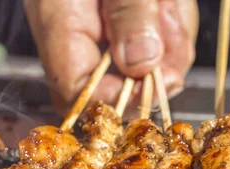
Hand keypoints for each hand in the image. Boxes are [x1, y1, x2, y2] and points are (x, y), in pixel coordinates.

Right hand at [24, 0, 198, 114]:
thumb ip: (130, 12)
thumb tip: (142, 65)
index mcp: (58, 23)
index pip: (76, 90)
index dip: (116, 98)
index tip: (156, 81)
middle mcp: (71, 35)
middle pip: (108, 86)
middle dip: (151, 71)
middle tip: (171, 36)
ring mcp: (95, 30)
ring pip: (135, 67)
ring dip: (167, 45)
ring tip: (168, 5)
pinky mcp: (117, 24)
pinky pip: (146, 44)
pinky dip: (168, 30)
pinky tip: (168, 5)